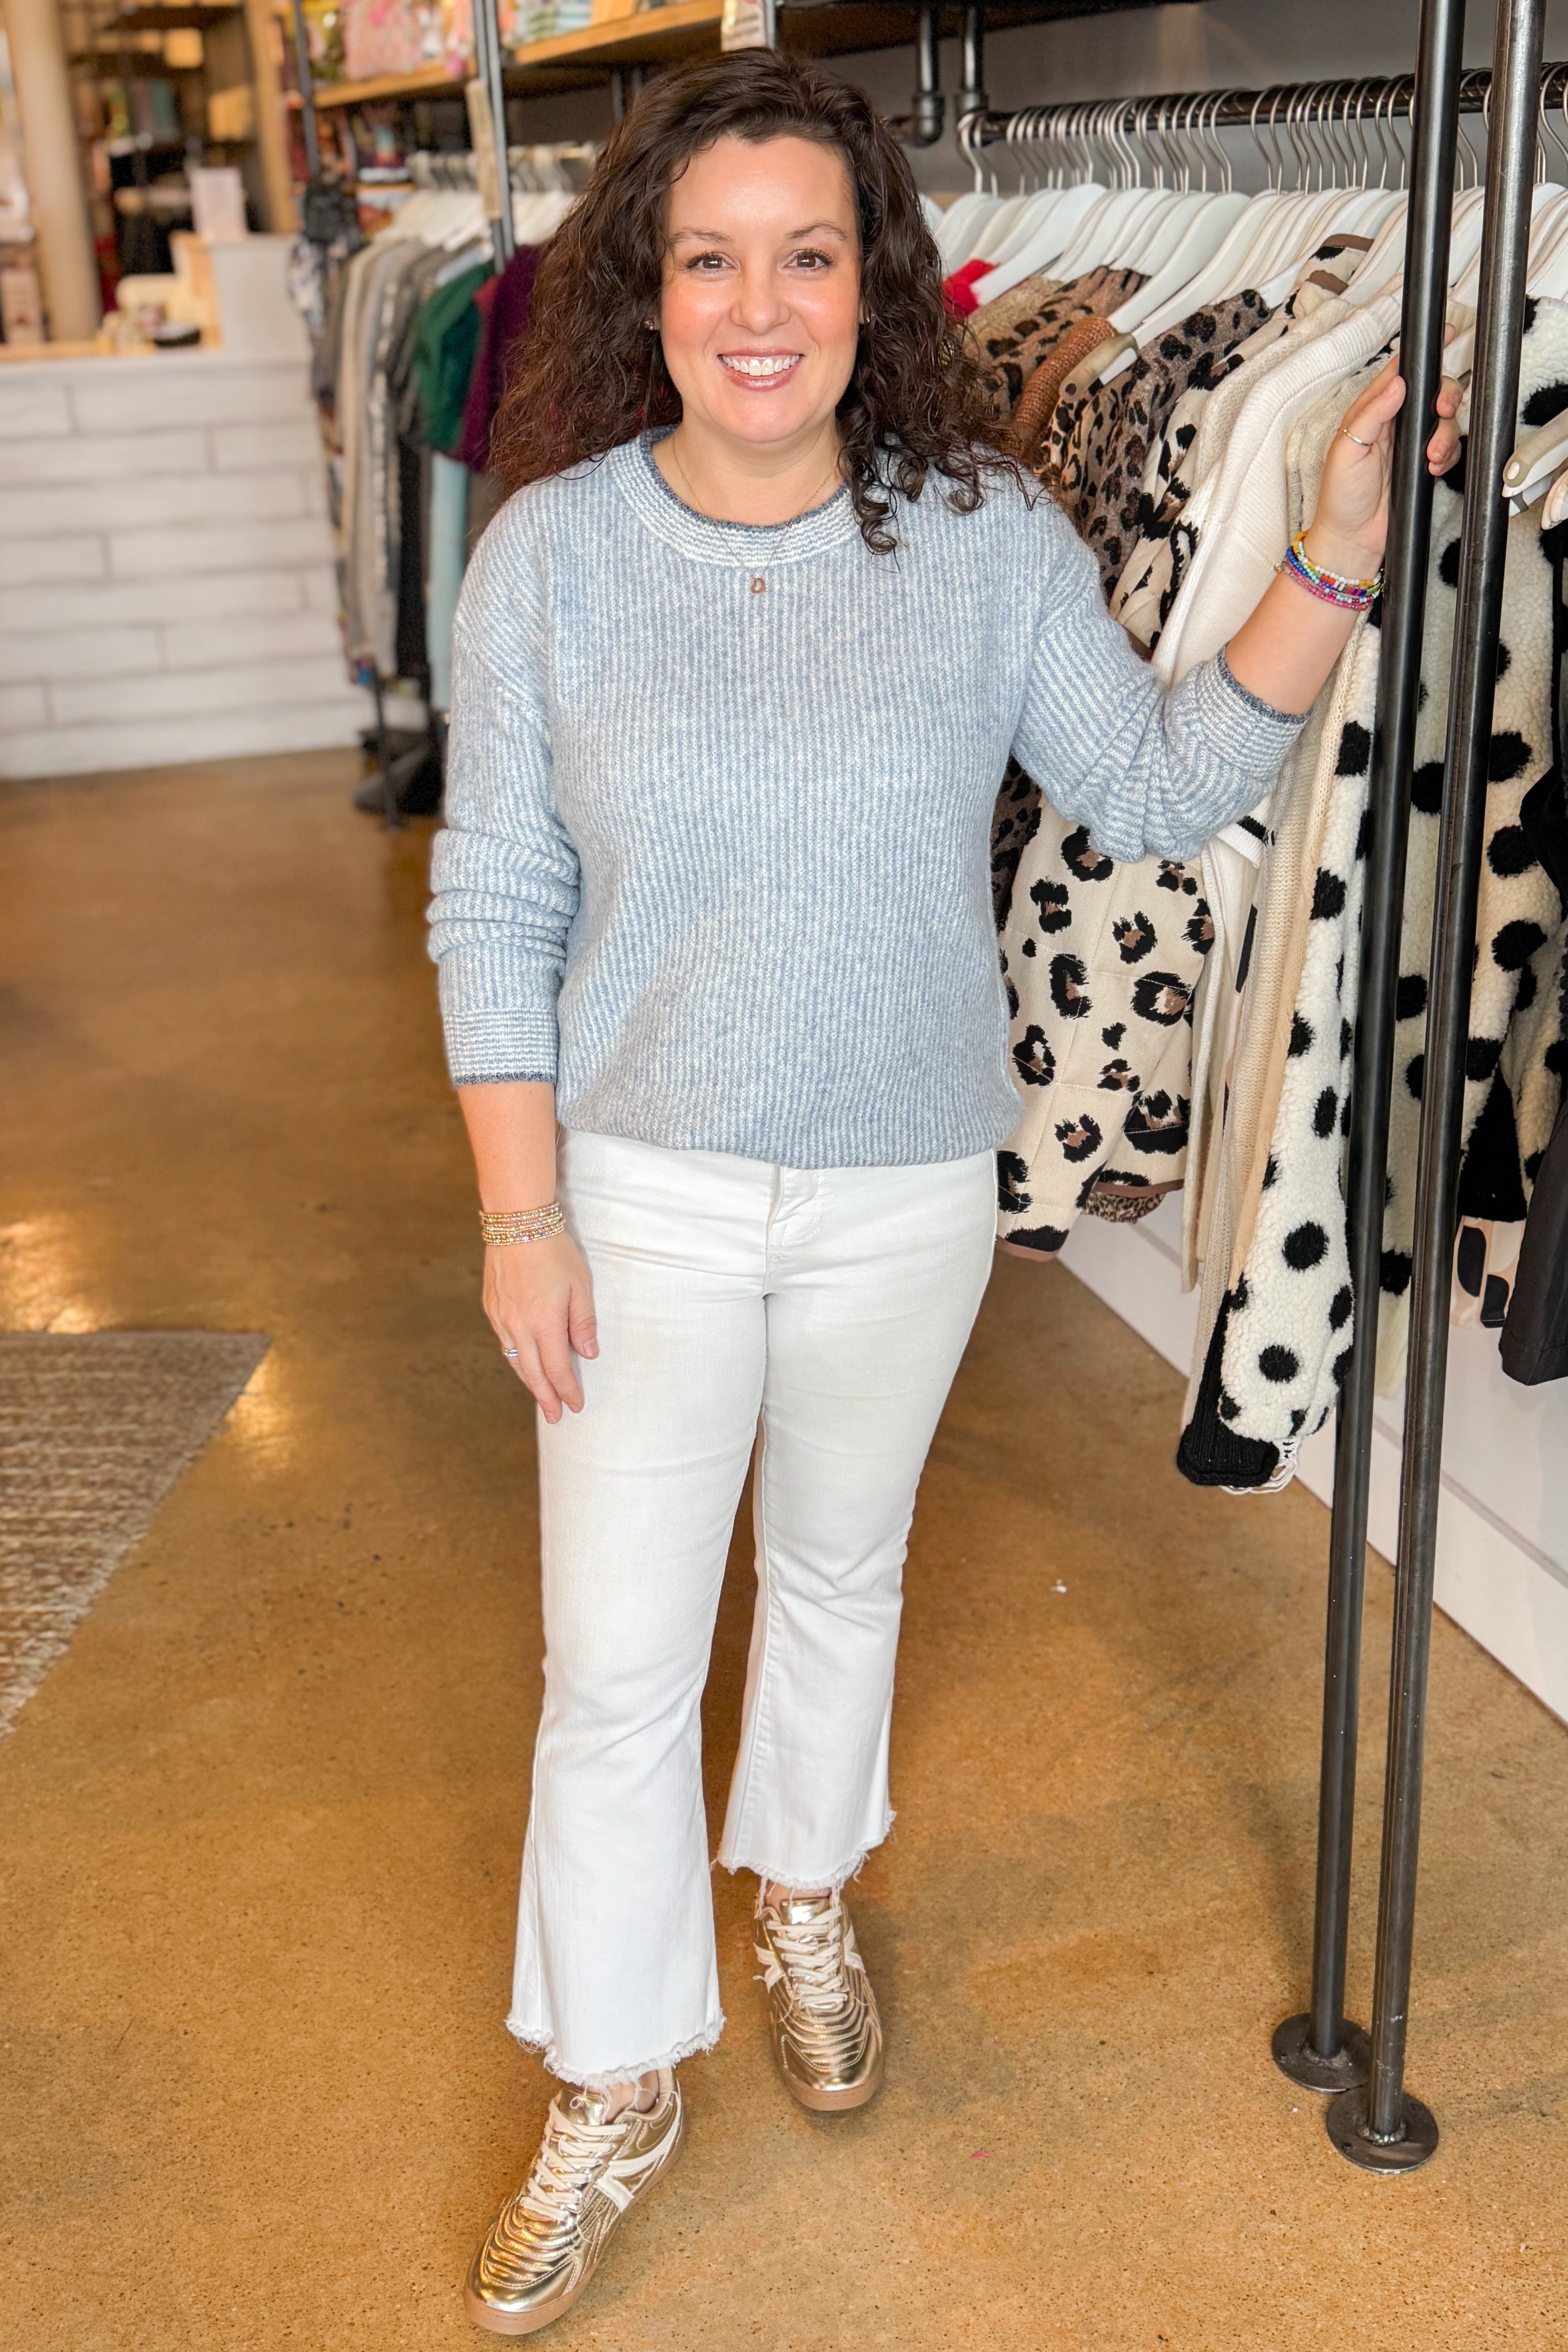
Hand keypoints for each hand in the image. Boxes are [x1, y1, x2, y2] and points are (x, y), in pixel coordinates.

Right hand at [484, 1232, 597, 1422]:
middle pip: (533, 1373)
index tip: (575, 1406)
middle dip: (546, 1397)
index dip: (567, 1391)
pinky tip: (524, 1362)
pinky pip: (504, 1342)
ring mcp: (501, 1317)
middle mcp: (519, 1326)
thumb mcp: (580, 1286)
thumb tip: (587, 1355)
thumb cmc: (554, 1250)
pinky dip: (516, 1358)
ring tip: (541, 1395)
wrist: (516, 1222)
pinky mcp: (491, 1306)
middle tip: (555, 1417)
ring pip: (516, 1360)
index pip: (557, 1369)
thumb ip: (583, 1323)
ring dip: (529, 1381)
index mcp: (544, 1323)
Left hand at [1304, 348, 1464, 578]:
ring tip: (1430, 456)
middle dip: (1445, 398)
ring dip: (1445, 435)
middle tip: (1443, 412)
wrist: (1352, 540)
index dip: (1423, 355)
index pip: (1400, 373)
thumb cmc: (1340, 497)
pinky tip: (1432, 467)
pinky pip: (1448, 449)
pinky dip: (1447, 455)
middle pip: (1432, 394)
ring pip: (1444, 422)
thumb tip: (1398, 383)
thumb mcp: (1347, 450)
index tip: (1448, 335)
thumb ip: (1372, 413)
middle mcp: (1392, 424)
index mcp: (1370, 412)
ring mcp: (1410, 445)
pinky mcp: (1422, 465)